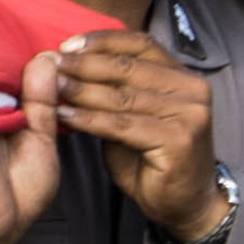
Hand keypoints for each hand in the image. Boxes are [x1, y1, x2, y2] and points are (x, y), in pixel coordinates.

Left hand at [50, 30, 224, 235]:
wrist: (184, 203)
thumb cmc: (154, 159)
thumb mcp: (133, 116)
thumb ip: (114, 91)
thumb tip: (70, 67)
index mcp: (183, 76)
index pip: (141, 45)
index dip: (103, 41)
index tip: (68, 44)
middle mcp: (192, 89)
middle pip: (129, 68)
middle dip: (85, 65)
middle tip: (52, 63)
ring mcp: (189, 113)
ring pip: (123, 96)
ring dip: (81, 91)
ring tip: (51, 87)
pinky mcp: (178, 139)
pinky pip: (122, 125)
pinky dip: (90, 119)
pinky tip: (65, 115)